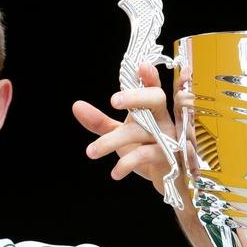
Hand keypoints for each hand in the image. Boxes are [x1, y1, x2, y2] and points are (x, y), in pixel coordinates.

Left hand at [73, 63, 176, 193]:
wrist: (165, 180)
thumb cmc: (144, 151)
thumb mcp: (119, 135)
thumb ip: (100, 122)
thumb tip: (76, 105)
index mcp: (153, 110)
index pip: (153, 87)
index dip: (150, 77)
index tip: (142, 66)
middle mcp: (163, 119)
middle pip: (156, 99)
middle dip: (136, 97)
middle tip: (113, 101)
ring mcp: (169, 137)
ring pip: (140, 131)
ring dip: (111, 141)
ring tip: (91, 152)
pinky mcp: (170, 157)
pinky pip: (145, 155)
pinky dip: (125, 164)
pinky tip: (115, 173)